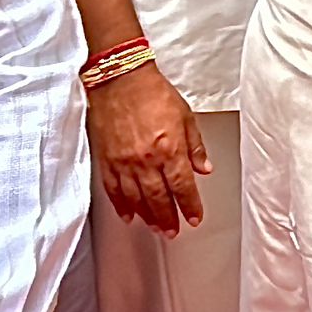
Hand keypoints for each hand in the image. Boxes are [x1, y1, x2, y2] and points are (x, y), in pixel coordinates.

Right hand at [86, 63, 209, 236]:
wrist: (120, 80)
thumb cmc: (153, 93)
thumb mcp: (186, 116)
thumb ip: (195, 146)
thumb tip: (204, 168)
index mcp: (170, 148)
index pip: (182, 186)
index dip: (190, 205)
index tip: (195, 217)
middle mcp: (146, 160)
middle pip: (158, 198)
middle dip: (168, 218)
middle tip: (174, 230)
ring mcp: (123, 162)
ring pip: (136, 199)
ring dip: (147, 216)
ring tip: (156, 227)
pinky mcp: (106, 160)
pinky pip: (114, 190)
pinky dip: (122, 205)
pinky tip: (129, 215)